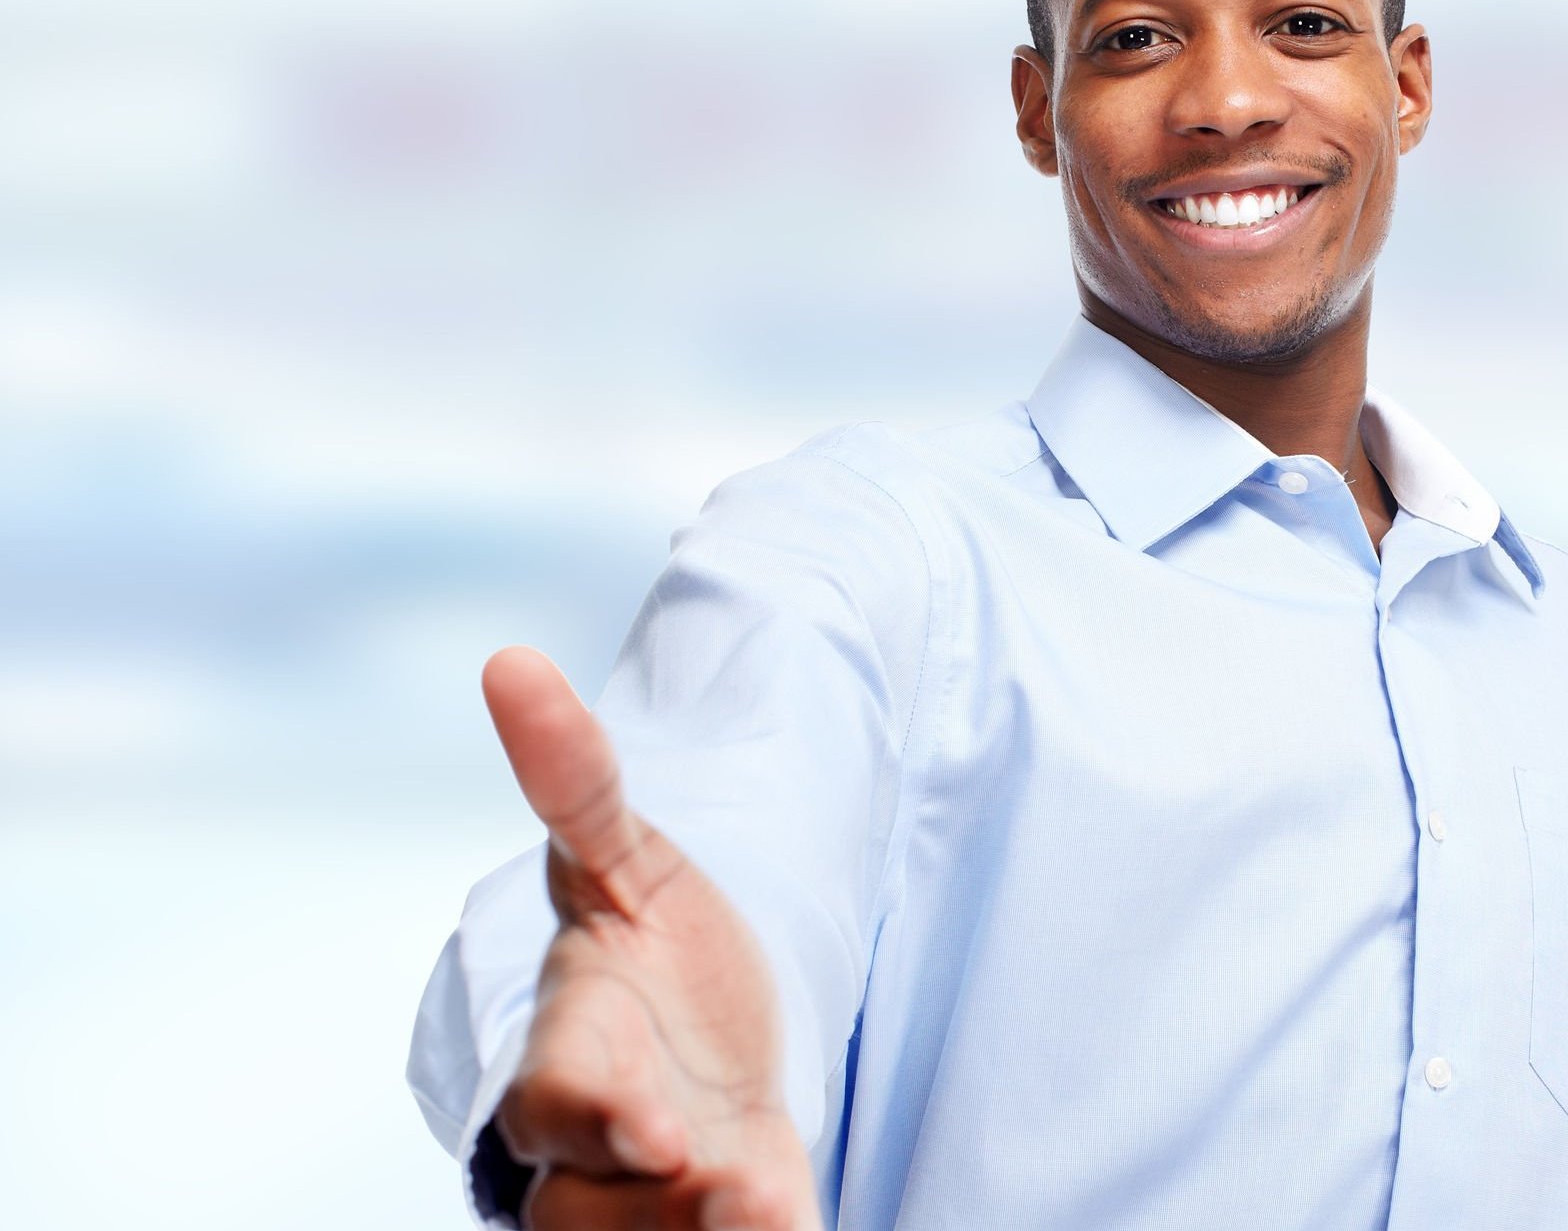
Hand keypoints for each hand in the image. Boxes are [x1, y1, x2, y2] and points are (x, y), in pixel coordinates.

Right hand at [482, 646, 821, 1229]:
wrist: (705, 1034)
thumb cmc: (654, 946)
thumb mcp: (630, 860)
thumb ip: (578, 785)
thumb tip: (511, 659)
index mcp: (570, 1052)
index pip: (558, 1099)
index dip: (601, 1114)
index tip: (658, 1128)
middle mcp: (595, 1146)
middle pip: (590, 1204)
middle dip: (660, 1204)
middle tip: (735, 1189)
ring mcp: (651, 1204)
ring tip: (767, 1208)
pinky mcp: (720, 1227)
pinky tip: (790, 1223)